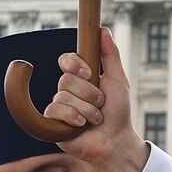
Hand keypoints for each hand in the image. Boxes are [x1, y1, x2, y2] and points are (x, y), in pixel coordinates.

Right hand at [48, 28, 149, 171]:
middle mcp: (67, 91)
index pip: (66, 60)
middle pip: (65, 79)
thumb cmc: (118, 113)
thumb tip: (103, 30)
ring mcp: (60, 107)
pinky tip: (82, 126)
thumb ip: (111, 55)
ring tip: (96, 119)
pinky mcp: (53, 124)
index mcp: (80, 79)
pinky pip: (55, 111)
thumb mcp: (118, 81)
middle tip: (101, 104)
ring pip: (64, 97)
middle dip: (89, 93)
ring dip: (87, 109)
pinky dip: (73, 118)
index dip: (74, 64)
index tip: (88, 73)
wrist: (115, 141)